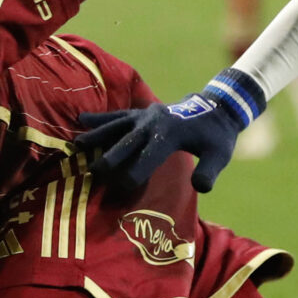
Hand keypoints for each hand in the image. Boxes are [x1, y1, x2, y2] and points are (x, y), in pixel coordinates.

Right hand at [76, 69, 266, 196]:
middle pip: (125, 143)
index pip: (146, 159)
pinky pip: (117, 115)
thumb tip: (201, 187)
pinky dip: (100, 118)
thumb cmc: (217, 136)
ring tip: (77, 145)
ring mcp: (145, 116)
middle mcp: (153, 123)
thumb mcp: (220, 155)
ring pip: (116, 126)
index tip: (120, 190)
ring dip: (96, 136)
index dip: (133, 175)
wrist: (216, 107)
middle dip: (108, 159)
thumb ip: (210, 171)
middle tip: (91, 174)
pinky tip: (81, 120)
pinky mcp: (140, 112)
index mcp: (170, 135)